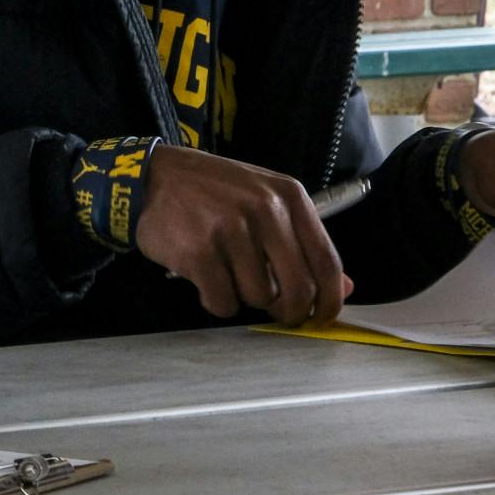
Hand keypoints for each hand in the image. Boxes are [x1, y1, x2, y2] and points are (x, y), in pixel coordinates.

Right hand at [134, 147, 351, 325]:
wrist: (151, 176)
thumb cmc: (212, 191)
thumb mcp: (264, 201)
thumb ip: (302, 242)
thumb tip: (343, 288)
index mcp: (288, 196)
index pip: (326, 262)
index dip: (329, 300)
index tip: (322, 317)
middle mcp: (264, 210)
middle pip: (298, 288)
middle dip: (290, 311)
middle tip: (277, 312)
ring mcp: (230, 230)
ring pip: (259, 297)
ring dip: (244, 297)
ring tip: (226, 275)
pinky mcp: (199, 252)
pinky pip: (223, 301)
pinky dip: (215, 300)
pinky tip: (205, 279)